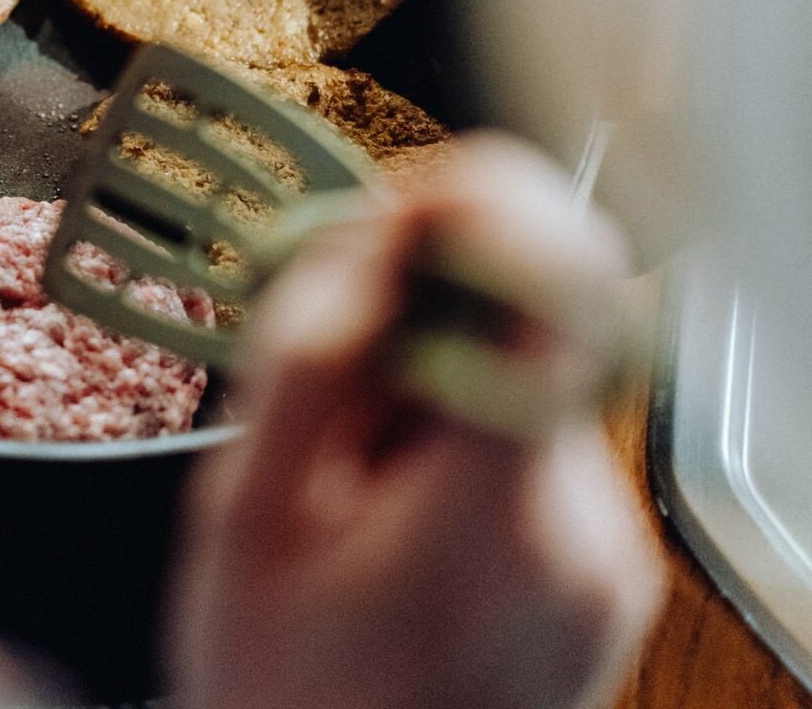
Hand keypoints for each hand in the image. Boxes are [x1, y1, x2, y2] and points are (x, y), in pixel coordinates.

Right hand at [169, 134, 662, 708]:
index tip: (406, 195)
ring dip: (430, 375)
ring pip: (528, 376)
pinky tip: (387, 504)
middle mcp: (586, 529)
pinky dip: (458, 429)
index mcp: (492, 521)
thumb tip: (362, 242)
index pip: (556, 300)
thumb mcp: (244, 524)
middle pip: (529, 329)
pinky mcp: (610, 560)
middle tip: (316, 365)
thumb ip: (305, 369)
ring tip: (343, 473)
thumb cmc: (283, 695)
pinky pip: (537, 434)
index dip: (489, 207)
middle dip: (419, 308)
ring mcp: (610, 549)